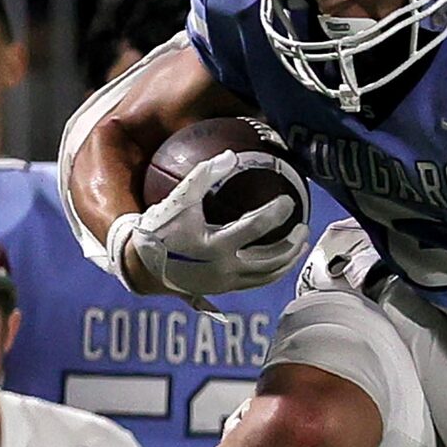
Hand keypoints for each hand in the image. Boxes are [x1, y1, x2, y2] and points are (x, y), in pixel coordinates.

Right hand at [118, 151, 310, 298]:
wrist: (143, 267)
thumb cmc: (159, 231)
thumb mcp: (178, 200)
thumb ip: (203, 176)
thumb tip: (231, 156)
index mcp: (215, 247)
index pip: (256, 228)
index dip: (276, 213)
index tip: (288, 201)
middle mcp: (224, 269)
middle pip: (270, 259)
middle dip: (291, 244)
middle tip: (303, 227)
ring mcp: (225, 283)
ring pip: (267, 276)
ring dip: (287, 261)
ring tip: (298, 245)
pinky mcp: (223, 290)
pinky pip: (256, 282)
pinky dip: (272, 271)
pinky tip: (279, 259)